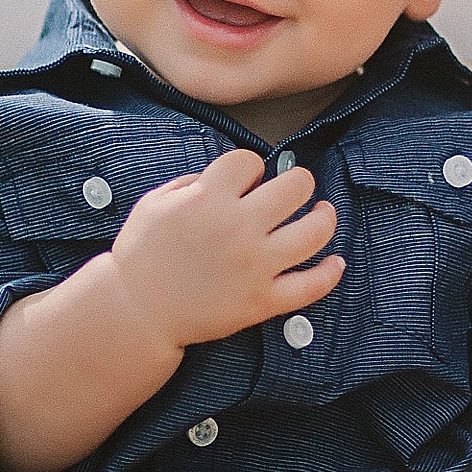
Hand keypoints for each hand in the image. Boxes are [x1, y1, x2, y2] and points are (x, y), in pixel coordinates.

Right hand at [106, 148, 343, 349]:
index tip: (246, 180)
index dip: (250, 167)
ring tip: (322, 214)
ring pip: (315, 232)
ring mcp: (254, 266)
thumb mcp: (155, 202)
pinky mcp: (262, 301)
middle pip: (295, 186)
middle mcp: (238, 228)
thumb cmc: (141, 254)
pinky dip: (329, 273)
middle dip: (297, 182)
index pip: (250, 161)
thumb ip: (192, 182)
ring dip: (325, 217)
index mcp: (208, 199)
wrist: (136, 310)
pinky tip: (335, 262)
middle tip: (293, 190)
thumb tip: (228, 178)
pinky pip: (310, 286)